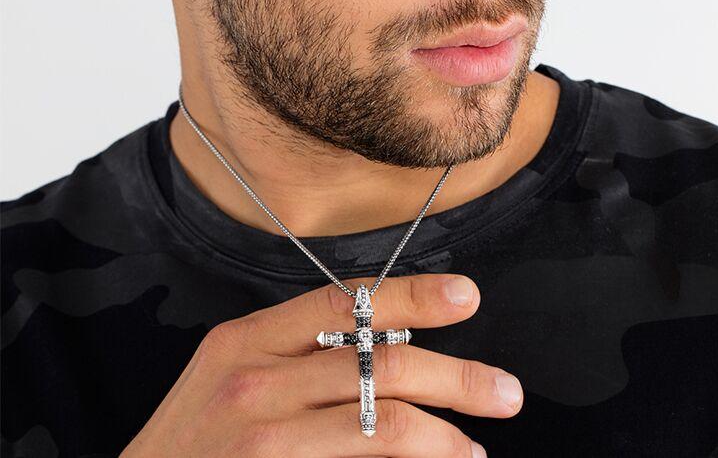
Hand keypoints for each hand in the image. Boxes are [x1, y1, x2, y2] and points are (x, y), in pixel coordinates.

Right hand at [120, 273, 522, 456]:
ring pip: (384, 423)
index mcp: (248, 337)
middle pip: (381, 364)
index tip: (466, 296)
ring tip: (474, 445)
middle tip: (504, 390)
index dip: (413, 296)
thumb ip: (295, 348)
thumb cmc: (192, 435)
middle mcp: (256, 380)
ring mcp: (264, 437)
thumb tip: (385, 341)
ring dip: (444, 434)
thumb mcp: (229, 370)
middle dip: (456, 376)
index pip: (346, 303)